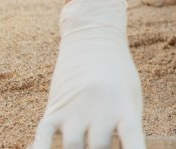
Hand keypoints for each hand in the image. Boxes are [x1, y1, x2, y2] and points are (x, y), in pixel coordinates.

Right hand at [33, 0, 144, 148]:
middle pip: (99, 148)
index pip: (133, 141)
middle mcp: (100, 110)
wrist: (93, 38)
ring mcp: (75, 110)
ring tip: (83, 144)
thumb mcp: (131, 96)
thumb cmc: (117, 73)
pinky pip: (42, 139)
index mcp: (126, 107)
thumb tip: (120, 148)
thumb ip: (126, 126)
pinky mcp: (53, 110)